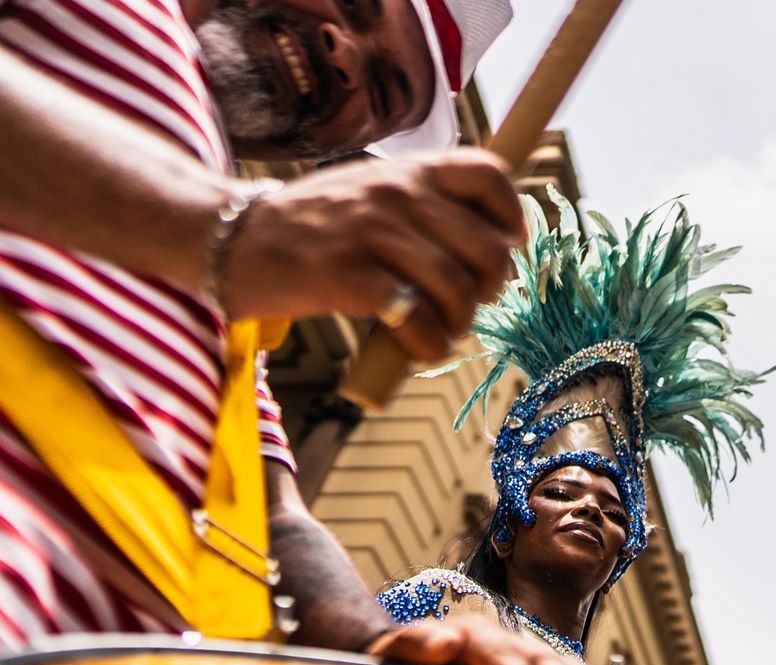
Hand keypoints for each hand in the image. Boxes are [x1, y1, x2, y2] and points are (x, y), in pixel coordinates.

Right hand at [216, 148, 524, 359]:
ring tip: (441, 331)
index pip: (488, 175)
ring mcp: (371, 233)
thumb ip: (426, 205)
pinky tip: (416, 347)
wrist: (230, 238)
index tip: (505, 245)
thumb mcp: (372, 192)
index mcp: (409, 171)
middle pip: (488, 248)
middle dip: (490, 288)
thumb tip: (492, 241)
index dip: (511, 216)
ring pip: (458, 288)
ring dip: (460, 323)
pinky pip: (417, 319)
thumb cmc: (313, 225)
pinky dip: (428, 344)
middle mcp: (396, 194)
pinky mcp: (347, 276)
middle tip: (467, 303)